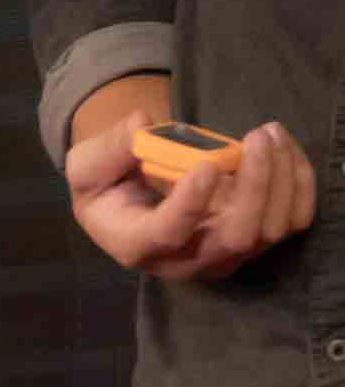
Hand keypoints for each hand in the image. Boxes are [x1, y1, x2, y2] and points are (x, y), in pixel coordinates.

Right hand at [67, 114, 317, 282]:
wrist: (130, 202)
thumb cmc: (106, 185)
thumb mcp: (87, 166)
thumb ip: (108, 149)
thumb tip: (140, 125)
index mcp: (137, 244)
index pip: (168, 235)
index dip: (190, 204)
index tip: (207, 164)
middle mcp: (186, 261)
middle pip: (237, 236)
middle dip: (256, 184)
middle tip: (257, 135)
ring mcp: (225, 254)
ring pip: (272, 227)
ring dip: (281, 176)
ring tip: (268, 133)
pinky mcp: (254, 240)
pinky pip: (293, 219)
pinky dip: (298, 182)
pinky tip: (283, 149)